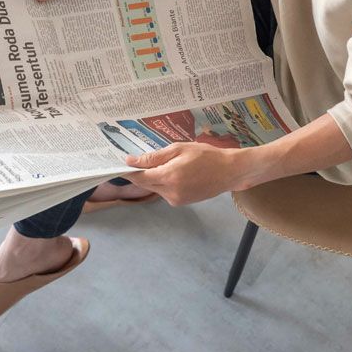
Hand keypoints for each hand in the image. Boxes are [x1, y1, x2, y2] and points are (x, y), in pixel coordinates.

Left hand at [124, 143, 249, 206]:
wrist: (229, 172)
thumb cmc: (206, 156)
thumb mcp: (180, 149)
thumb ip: (155, 156)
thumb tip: (131, 161)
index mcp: (169, 176)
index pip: (139, 177)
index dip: (129, 171)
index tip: (122, 163)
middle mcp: (169, 191)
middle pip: (146, 183)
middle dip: (142, 173)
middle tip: (146, 159)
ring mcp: (175, 199)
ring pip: (155, 188)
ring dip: (156, 177)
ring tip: (172, 164)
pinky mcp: (180, 203)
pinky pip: (165, 192)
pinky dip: (165, 183)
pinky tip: (179, 174)